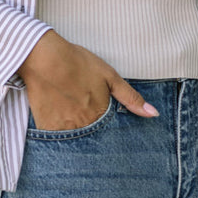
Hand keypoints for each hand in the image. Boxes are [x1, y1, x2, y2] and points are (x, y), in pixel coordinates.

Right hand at [17, 30, 159, 130]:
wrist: (45, 57)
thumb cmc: (78, 63)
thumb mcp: (110, 77)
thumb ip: (131, 98)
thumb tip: (153, 114)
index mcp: (100, 115)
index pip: (110, 135)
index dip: (108, 131)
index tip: (104, 125)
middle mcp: (83, 126)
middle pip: (92, 139)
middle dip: (92, 134)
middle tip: (84, 116)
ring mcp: (64, 129)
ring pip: (75, 140)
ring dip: (76, 134)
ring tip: (72, 117)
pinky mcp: (46, 127)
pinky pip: (55, 139)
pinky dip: (58, 133)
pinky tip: (58, 118)